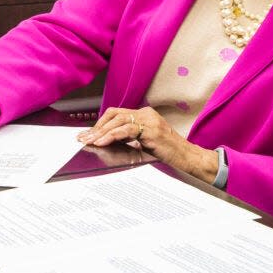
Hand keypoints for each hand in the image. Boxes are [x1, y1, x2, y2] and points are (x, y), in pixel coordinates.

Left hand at [77, 107, 218, 183]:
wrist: (188, 158)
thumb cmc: (169, 154)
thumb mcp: (146, 143)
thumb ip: (130, 138)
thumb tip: (108, 141)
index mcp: (145, 115)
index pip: (116, 114)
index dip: (100, 123)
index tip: (88, 135)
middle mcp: (146, 114)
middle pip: (114, 115)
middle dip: (96, 127)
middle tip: (83, 138)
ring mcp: (149, 120)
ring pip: (118, 121)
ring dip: (100, 132)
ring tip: (89, 141)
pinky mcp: (151, 130)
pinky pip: (126, 130)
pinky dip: (111, 135)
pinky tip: (102, 142)